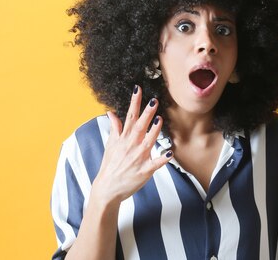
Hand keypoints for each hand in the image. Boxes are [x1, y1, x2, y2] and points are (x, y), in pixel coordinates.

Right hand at [91, 85, 172, 206]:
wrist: (107, 188)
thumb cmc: (110, 164)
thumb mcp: (110, 144)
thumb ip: (115, 127)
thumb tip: (111, 112)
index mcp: (124, 138)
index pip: (130, 116)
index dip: (134, 102)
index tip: (138, 89)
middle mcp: (131, 146)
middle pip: (140, 127)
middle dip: (146, 114)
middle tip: (153, 101)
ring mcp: (138, 158)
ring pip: (148, 142)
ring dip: (154, 131)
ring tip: (160, 119)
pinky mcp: (144, 171)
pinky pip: (155, 164)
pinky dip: (162, 159)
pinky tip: (170, 152)